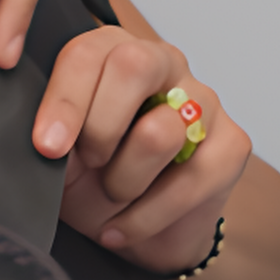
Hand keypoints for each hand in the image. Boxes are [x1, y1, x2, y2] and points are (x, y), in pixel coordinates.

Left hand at [31, 23, 251, 274]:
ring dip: (123, 181)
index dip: (64, 100)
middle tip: (88, 162)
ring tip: (113, 194)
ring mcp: (204, 101)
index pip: (88, 53)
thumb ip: (50, 134)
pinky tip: (124, 227)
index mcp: (112, 52)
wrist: (135, 228)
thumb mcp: (59, 156)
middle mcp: (163, 63)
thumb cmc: (93, 178)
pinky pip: (189, 181)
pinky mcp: (232, 144)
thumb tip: (48, 137)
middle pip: (134, 65)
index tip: (47, 146)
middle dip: (100, 127)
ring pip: (160, 132)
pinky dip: (145, 217)